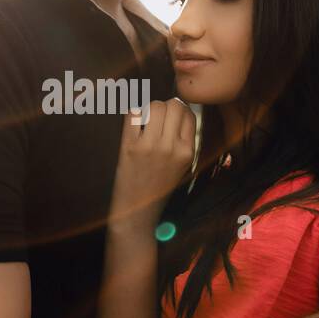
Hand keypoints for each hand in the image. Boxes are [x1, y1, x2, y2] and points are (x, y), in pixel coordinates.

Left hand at [108, 99, 195, 229]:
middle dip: (165, 107)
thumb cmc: (159, 187)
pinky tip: (134, 125)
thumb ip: (183, 141)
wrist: (137, 211)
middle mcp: (172, 147)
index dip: (179, 111)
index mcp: (188, 151)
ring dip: (149, 109)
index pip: (189, 114)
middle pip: (173, 105)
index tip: (170, 118)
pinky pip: (133, 114)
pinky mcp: (130, 146)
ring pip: (155, 106)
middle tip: (156, 118)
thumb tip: (178, 110)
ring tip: (145, 121)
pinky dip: (133, 114)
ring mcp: (151, 146)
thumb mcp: (183, 166)